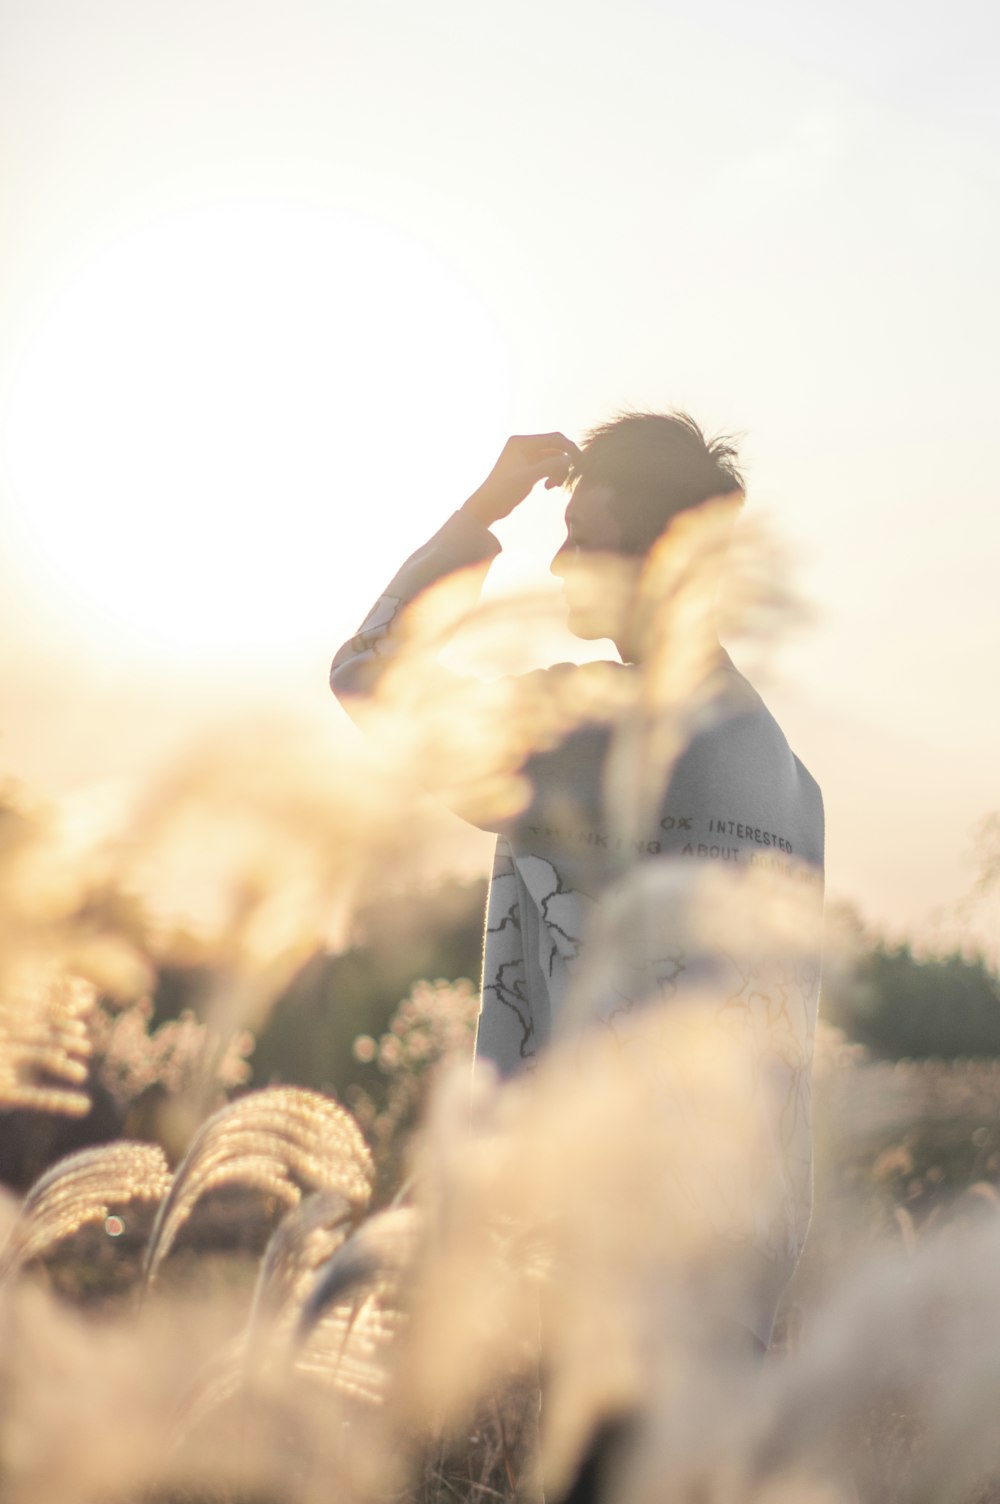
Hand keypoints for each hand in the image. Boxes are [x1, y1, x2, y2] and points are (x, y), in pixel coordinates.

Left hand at [460, 432, 580, 526]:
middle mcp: (523, 445)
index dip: (570, 450)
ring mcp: (525, 456)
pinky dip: (551, 475)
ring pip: (552, 458)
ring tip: (553, 487)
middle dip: (564, 461)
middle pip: (555, 447)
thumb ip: (549, 466)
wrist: (487, 506)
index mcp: (521, 442)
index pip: (554, 439)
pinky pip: (546, 466)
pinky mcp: (526, 467)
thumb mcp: (528, 478)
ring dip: (558, 471)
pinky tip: (548, 487)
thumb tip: (570, 459)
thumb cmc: (503, 491)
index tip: (582, 465)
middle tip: (571, 477)